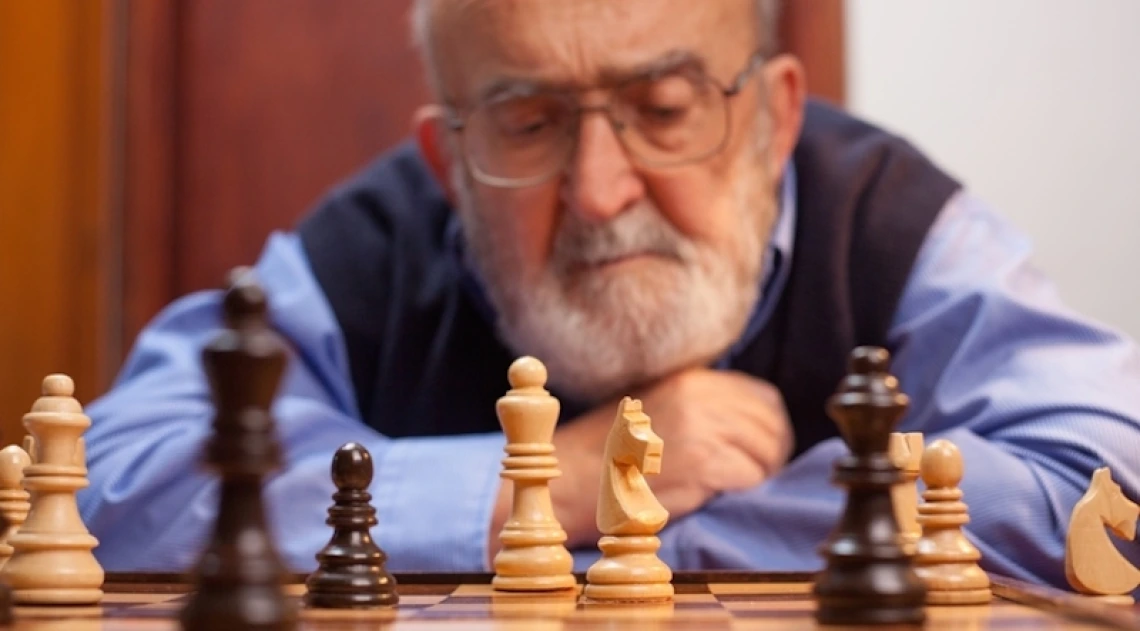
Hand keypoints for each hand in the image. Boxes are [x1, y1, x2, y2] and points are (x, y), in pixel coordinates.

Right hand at [542, 368, 792, 547]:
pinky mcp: (701, 464)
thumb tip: (751, 424)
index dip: (772, 425)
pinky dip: (743, 489)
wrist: (572, 477)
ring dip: (759, 473)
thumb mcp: (657, 407)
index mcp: (691, 380)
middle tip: (760, 474)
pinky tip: (720, 494)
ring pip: (764, 451)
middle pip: (770, 423)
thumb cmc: (610, 451)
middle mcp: (699, 397)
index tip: (765, 449)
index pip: (762, 397)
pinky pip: (748, 476)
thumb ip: (700, 405)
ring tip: (738, 485)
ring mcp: (701, 429)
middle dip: (772, 452)